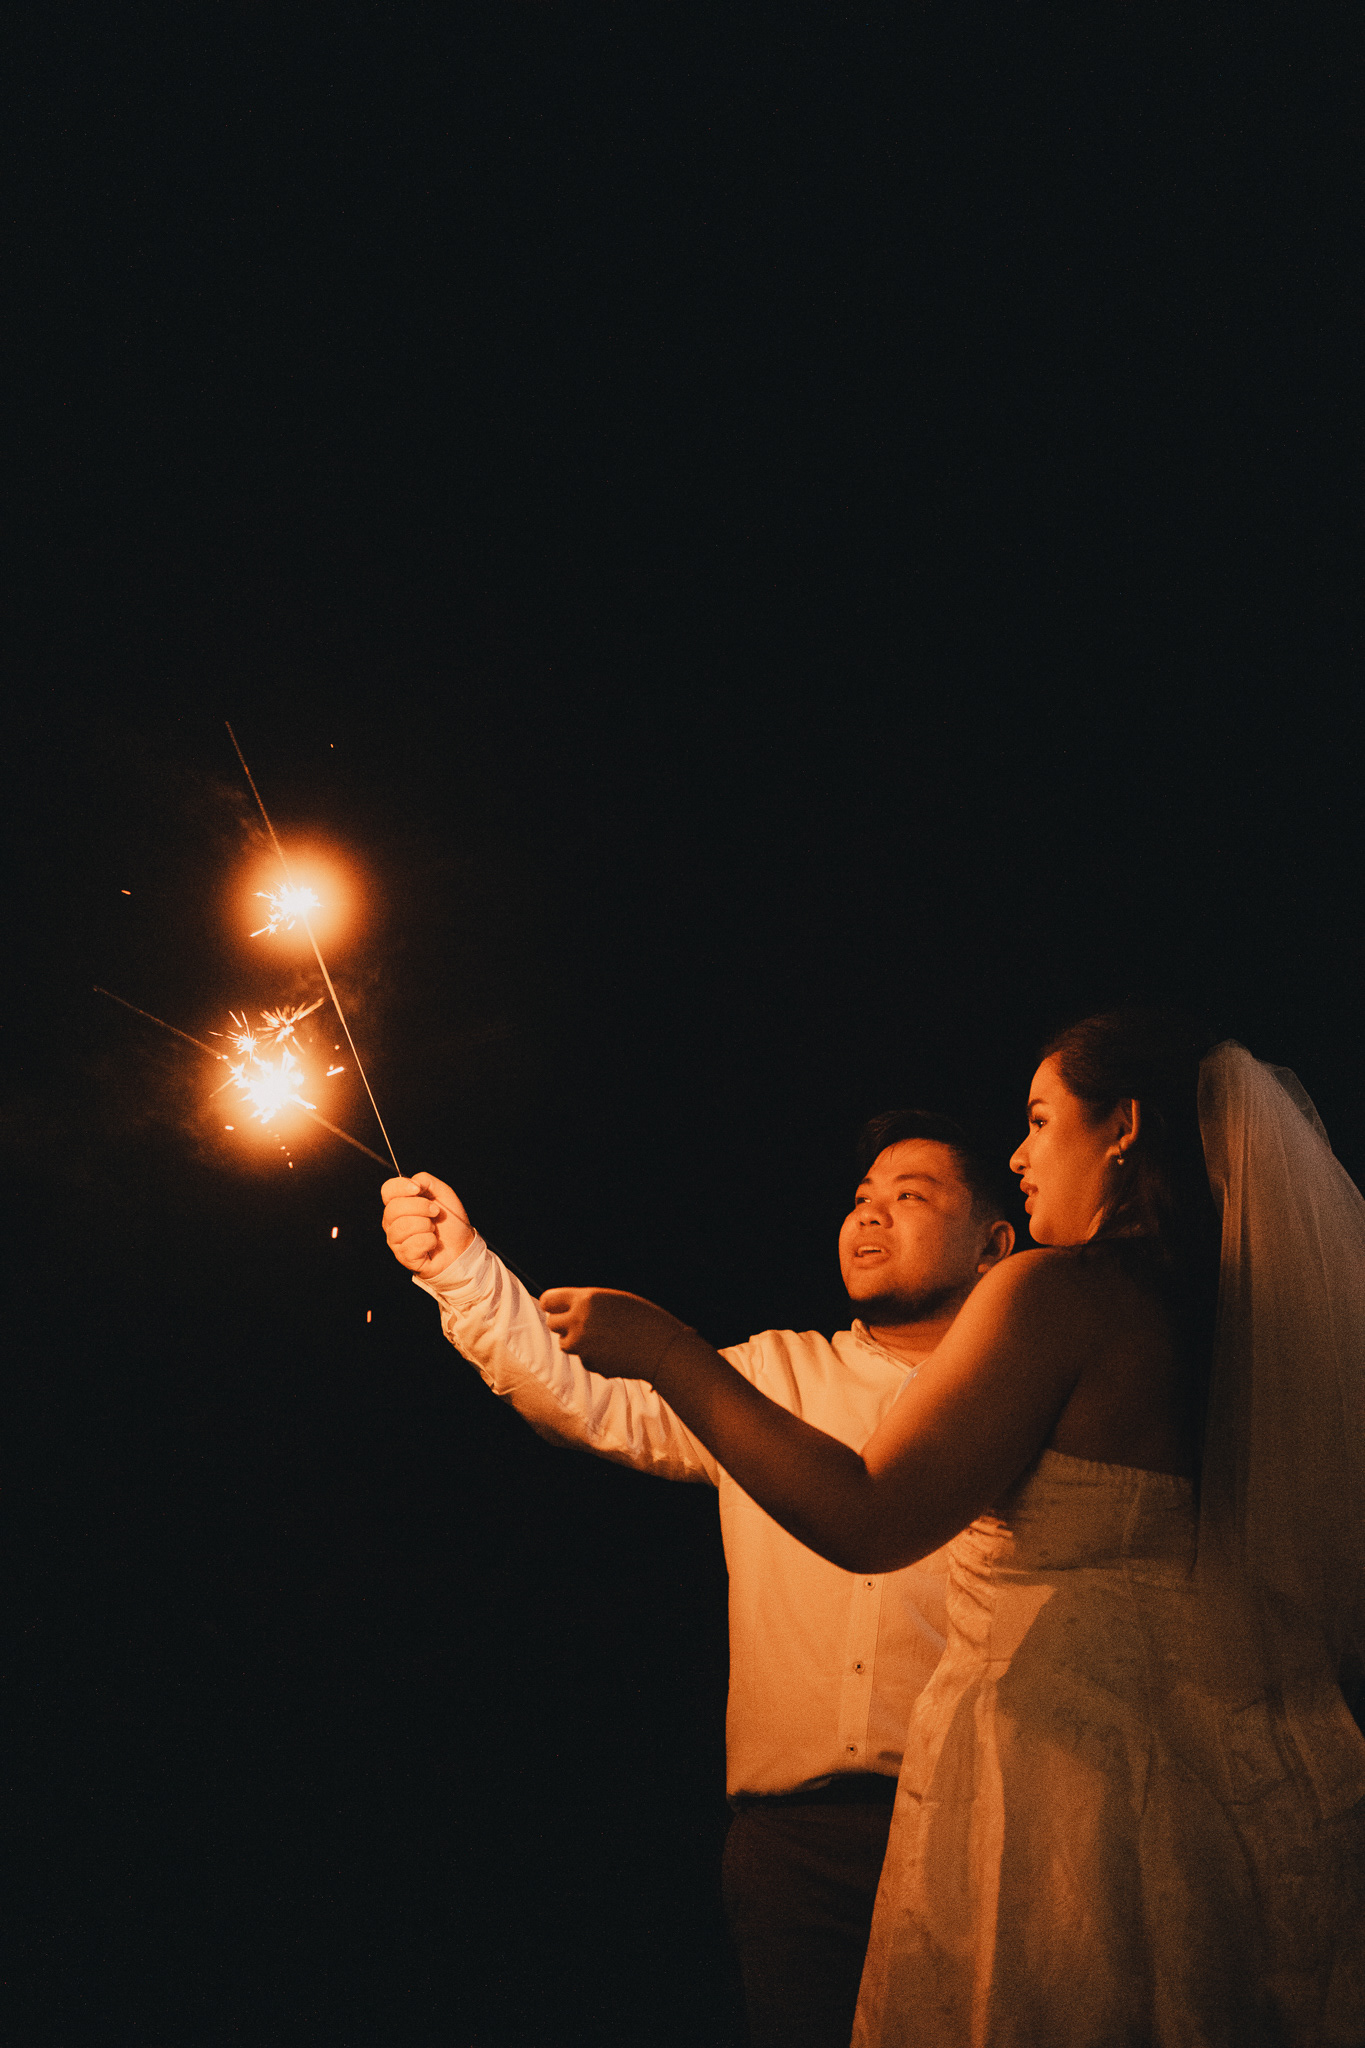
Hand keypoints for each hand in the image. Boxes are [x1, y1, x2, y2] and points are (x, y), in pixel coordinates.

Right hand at [380, 1172, 476, 1276]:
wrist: (462, 1246)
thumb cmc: (450, 1221)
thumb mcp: (442, 1193)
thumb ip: (425, 1181)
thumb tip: (411, 1182)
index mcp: (399, 1203)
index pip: (387, 1190)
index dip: (400, 1187)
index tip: (418, 1189)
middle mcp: (392, 1221)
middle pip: (394, 1208)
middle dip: (421, 1207)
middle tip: (435, 1212)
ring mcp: (396, 1240)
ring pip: (403, 1226)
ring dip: (426, 1226)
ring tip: (433, 1229)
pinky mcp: (404, 1256)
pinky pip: (412, 1244)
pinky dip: (429, 1241)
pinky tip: (432, 1243)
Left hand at [539, 1286, 691, 1378]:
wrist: (662, 1347)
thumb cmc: (644, 1318)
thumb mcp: (614, 1300)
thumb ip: (588, 1304)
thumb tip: (565, 1309)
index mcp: (586, 1299)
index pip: (548, 1300)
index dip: (552, 1304)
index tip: (557, 1308)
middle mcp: (579, 1321)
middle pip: (552, 1323)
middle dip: (563, 1324)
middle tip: (580, 1323)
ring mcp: (583, 1345)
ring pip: (564, 1344)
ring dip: (576, 1341)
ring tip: (601, 1337)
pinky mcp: (590, 1363)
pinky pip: (583, 1358)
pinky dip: (592, 1356)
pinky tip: (612, 1351)